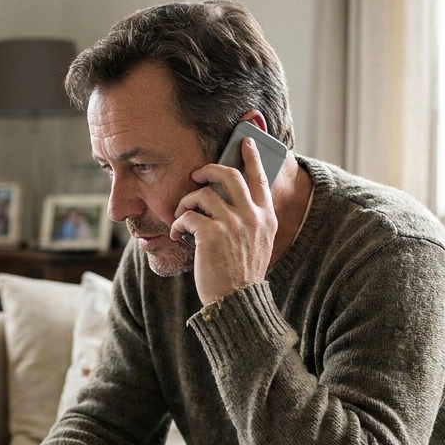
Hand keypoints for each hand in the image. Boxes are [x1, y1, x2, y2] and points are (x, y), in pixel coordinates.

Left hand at [169, 137, 277, 304]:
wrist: (237, 304)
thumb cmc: (241, 276)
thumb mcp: (257, 244)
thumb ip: (250, 221)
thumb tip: (228, 199)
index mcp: (266, 218)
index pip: (260, 178)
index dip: (251, 156)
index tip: (245, 141)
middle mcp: (252, 217)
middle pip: (229, 175)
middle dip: (208, 169)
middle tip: (196, 174)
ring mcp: (233, 225)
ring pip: (202, 194)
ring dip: (186, 202)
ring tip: (182, 216)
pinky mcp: (211, 235)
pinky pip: (187, 216)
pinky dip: (177, 224)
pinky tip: (177, 236)